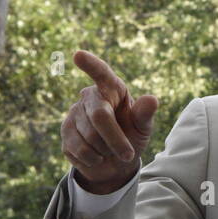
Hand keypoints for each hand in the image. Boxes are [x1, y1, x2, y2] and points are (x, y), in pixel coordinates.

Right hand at [60, 50, 158, 194]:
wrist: (115, 162)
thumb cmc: (131, 136)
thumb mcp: (143, 127)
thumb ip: (145, 114)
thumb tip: (152, 100)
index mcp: (111, 88)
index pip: (101, 73)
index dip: (90, 64)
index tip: (79, 55)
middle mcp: (89, 96)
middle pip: (99, 117)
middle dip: (116, 139)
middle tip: (128, 154)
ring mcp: (74, 113)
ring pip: (89, 137)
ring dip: (106, 151)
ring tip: (109, 150)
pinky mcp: (65, 132)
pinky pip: (80, 149)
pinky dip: (94, 159)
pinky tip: (97, 156)